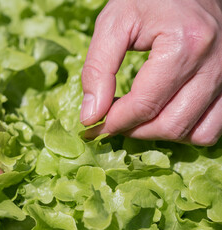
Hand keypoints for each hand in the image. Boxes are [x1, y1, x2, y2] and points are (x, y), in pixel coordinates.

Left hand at [81, 0, 221, 145]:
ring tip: (137, 118)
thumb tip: (91, 115)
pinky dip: (186, 130)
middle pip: (170, 124)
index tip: (94, 125)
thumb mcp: (114, 24)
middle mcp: (214, 64)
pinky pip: (213, 127)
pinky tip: (164, 115)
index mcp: (184, 45)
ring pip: (195, 133)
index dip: (114, 122)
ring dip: (158, 134)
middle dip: (133, 130)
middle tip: (112, 121)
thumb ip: (97, 69)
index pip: (144, 105)